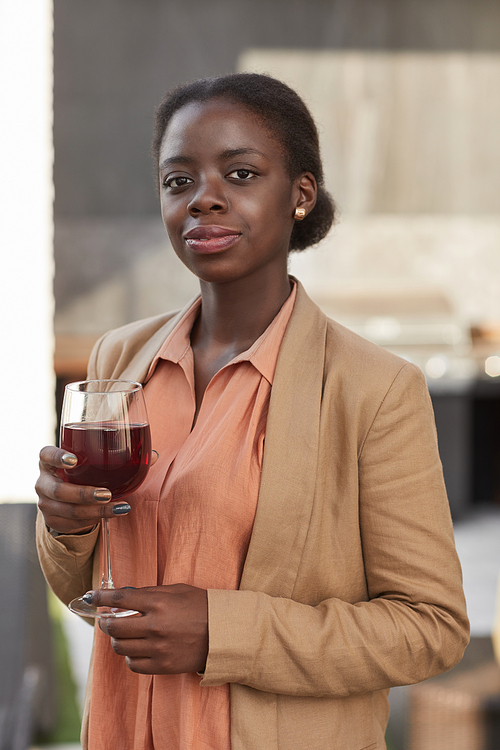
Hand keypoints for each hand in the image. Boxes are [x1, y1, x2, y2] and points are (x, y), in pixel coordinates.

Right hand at [35, 445, 124, 533]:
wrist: (67, 498)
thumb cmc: (82, 474)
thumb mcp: (89, 463)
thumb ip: (115, 457)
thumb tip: (150, 456)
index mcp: (49, 461)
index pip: (47, 455)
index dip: (57, 457)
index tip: (74, 460)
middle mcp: (43, 482)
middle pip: (59, 490)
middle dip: (84, 494)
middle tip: (107, 494)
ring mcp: (45, 503)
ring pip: (69, 510)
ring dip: (95, 511)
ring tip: (117, 508)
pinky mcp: (52, 520)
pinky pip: (72, 523)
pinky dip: (93, 520)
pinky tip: (109, 515)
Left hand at [93, 584, 208, 674]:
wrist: (224, 633)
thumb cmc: (200, 606)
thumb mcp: (176, 590)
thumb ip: (150, 593)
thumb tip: (123, 597)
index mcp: (159, 603)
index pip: (121, 598)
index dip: (101, 597)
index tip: (90, 596)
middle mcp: (155, 626)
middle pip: (115, 626)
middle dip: (105, 621)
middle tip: (106, 618)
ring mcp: (157, 648)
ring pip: (120, 646)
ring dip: (117, 639)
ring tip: (123, 633)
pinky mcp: (162, 666)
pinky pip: (133, 664)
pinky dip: (129, 656)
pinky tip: (136, 648)